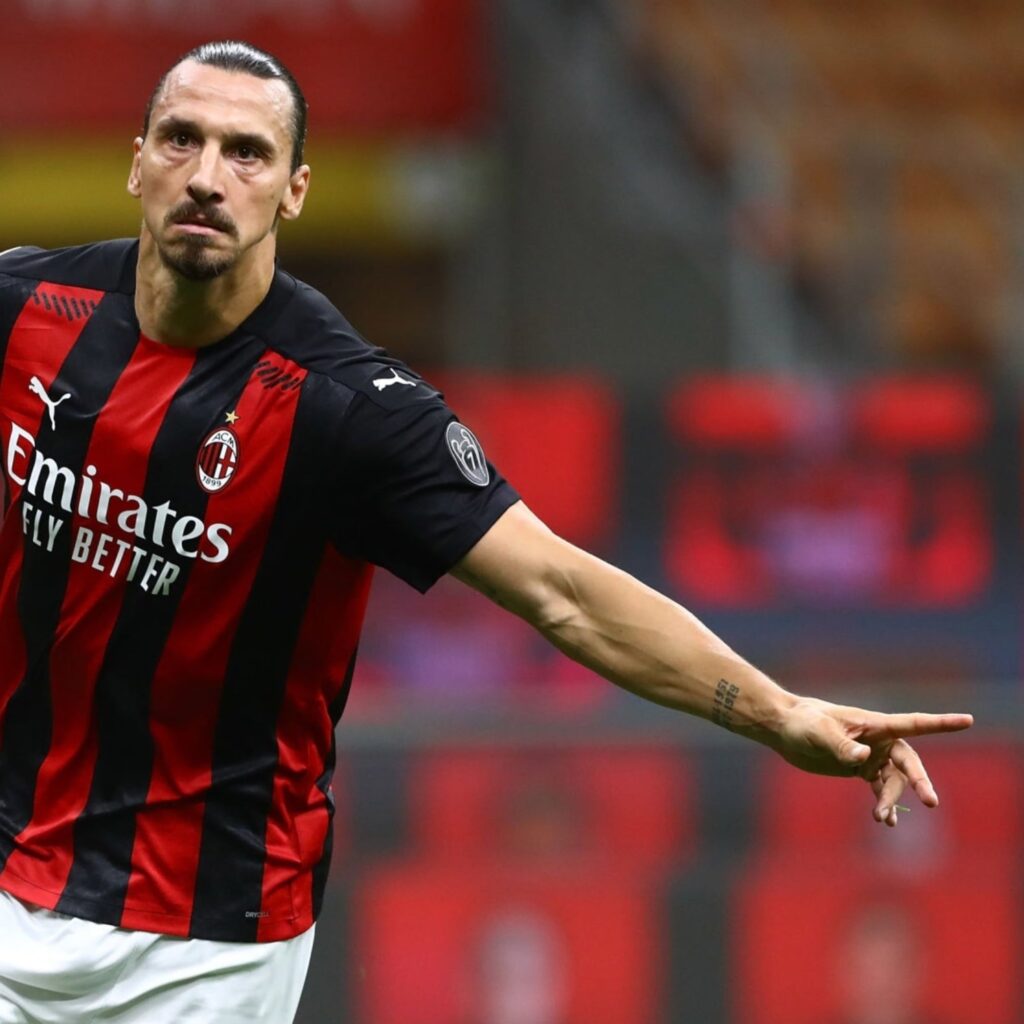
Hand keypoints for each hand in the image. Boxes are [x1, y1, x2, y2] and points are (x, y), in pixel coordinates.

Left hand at [771, 697, 973, 826]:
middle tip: (930, 801)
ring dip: (892, 800)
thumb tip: (863, 758)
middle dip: (919, 782)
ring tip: (882, 818)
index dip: (942, 723)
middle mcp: (878, 740)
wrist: (785, 728)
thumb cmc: (803, 722)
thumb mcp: (819, 732)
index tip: (968, 720)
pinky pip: (880, 788)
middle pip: (909, 762)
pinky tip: (883, 820)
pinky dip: (883, 804)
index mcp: (874, 724)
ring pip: (894, 781)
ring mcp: (871, 755)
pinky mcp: (860, 769)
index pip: (914, 723)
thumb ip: (841, 745)